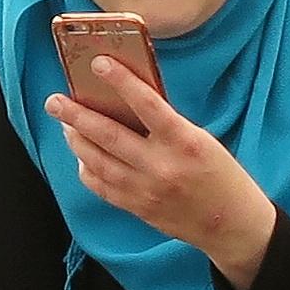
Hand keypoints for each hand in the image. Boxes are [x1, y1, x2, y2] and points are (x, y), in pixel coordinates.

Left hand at [45, 64, 278, 280]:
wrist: (233, 226)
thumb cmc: (222, 177)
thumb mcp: (203, 142)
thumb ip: (167, 126)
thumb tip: (127, 104)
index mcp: (185, 143)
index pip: (147, 104)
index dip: (120, 81)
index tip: (99, 63)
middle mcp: (162, 167)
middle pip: (108, 135)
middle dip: (76, 115)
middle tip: (55, 101)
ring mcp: (147, 191)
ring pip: (97, 161)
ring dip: (76, 140)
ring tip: (66, 125)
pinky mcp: (139, 209)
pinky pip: (102, 187)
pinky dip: (88, 169)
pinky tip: (83, 157)